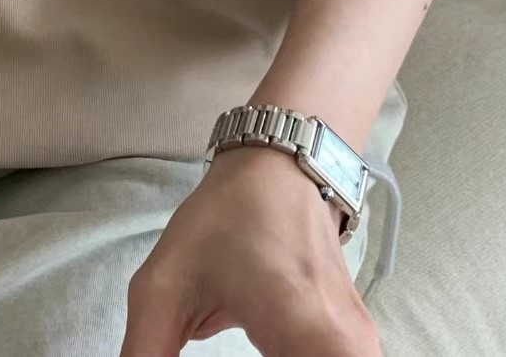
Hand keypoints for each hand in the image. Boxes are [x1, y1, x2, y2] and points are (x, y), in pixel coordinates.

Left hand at [119, 148, 380, 356]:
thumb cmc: (226, 218)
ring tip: (244, 350)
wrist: (280, 167)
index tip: (191, 348)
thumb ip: (143, 356)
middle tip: (207, 347)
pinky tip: (259, 353)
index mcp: (305, 331)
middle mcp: (349, 347)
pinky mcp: (359, 348)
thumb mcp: (163, 287)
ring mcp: (361, 349)